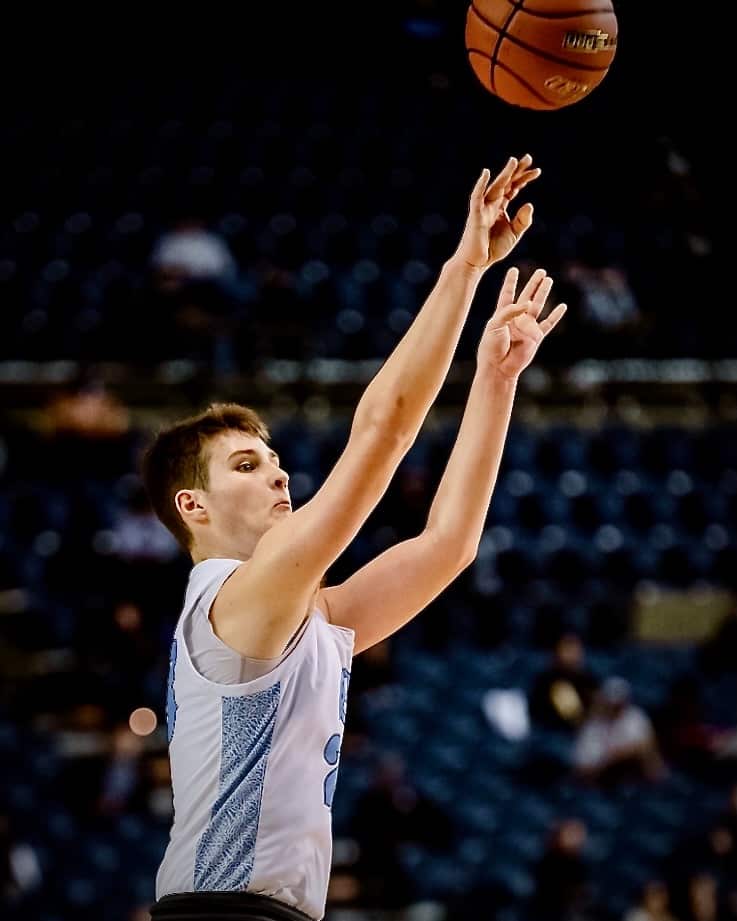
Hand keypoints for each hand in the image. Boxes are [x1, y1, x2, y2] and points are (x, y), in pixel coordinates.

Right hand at [455, 155, 540, 270]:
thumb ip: (522, 220)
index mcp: (500, 208)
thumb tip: (529, 204)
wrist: (477, 262)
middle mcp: (491, 205)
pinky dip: (480, 185)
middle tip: (528, 158)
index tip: (537, 171)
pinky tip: (486, 173)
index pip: (513, 189)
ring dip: (504, 174)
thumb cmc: (493, 249)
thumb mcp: (514, 234)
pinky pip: (477, 197)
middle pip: (505, 183)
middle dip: (516, 171)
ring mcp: (483, 208)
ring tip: (514, 162)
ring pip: (495, 187)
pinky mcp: (475, 215)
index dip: (524, 179)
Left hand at [478, 266, 566, 378]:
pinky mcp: (536, 336)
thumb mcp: (495, 325)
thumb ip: (510, 311)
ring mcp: (527, 327)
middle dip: (533, 284)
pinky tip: (562, 306)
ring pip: (538, 306)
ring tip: (549, 280)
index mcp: (502, 314)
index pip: (507, 294)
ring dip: (543, 293)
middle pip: (526, 296)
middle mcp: (516, 318)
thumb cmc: (492, 347)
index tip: (513, 269)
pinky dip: (556, 315)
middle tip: (541, 271)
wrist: (499, 367)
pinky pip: (548, 323)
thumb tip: (529, 303)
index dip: (510, 282)